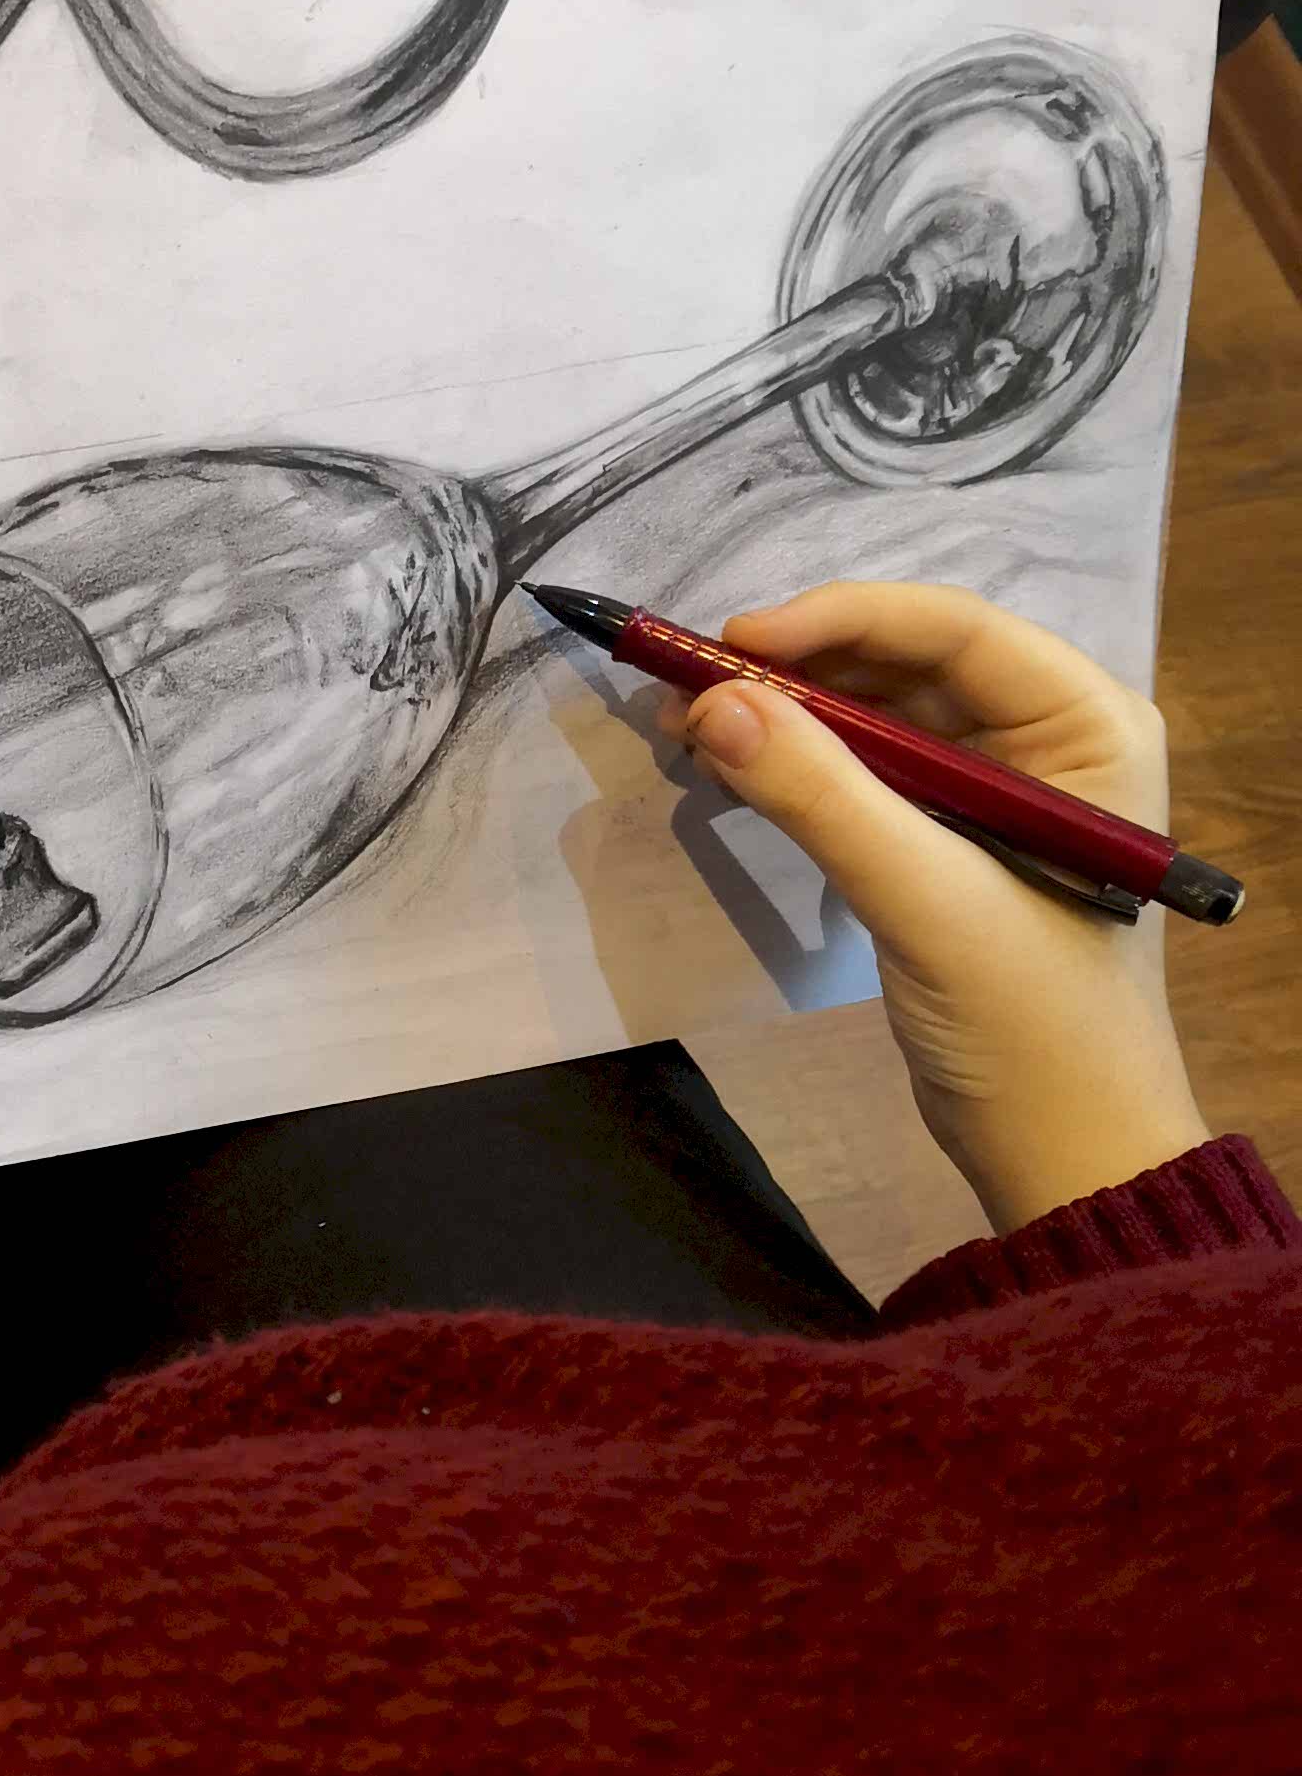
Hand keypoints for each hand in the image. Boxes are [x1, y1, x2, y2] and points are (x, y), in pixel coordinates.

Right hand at [672, 583, 1210, 1239]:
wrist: (1064, 1153)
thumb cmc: (1032, 1026)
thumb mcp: (928, 902)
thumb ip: (824, 797)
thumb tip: (713, 708)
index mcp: (1087, 728)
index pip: (955, 631)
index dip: (839, 622)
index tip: (731, 646)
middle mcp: (1051, 738)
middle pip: (908, 662)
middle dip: (797, 670)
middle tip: (688, 691)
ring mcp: (998, 791)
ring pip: (876, 714)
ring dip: (786, 716)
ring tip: (689, 728)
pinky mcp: (949, 842)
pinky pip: (865, 772)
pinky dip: (798, 766)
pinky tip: (730, 768)